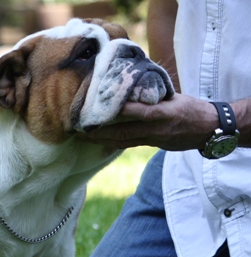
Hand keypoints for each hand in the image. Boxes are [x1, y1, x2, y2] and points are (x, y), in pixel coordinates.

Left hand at [76, 93, 218, 150]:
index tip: (104, 108)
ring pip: (123, 141)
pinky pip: (127, 144)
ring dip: (101, 140)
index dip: (124, 111)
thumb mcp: (175, 96)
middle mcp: (157, 128)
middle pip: (125, 132)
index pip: (143, 112)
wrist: (208, 129)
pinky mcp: (151, 145)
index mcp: (166, 113)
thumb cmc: (191, 107)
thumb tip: (130, 78)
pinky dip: (111, 143)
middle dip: (101, 132)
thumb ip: (153, 91)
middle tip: (80, 128)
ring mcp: (153, 139)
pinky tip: (96, 141)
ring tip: (82, 136)